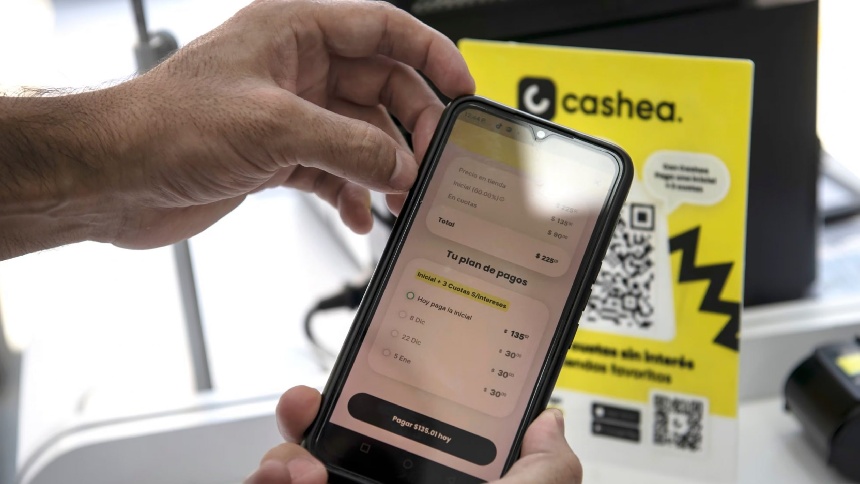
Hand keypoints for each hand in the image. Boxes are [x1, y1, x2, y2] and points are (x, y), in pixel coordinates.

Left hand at [0, 0, 473, 258]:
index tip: (463, 88)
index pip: (384, 29)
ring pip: (360, 134)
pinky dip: (351, 192)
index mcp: (295, 32)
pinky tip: (359, 215)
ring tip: (401, 197)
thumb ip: (350, 145)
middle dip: (409, 127)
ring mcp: (288, 113)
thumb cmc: (165, 126)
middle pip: (381, 88)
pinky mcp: (277, 155)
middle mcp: (296, 69)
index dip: (431, 55)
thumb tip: (401, 163)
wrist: (113, 178)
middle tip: (430, 163)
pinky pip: (334, 169)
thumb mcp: (275, 128)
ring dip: (384, 167)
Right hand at [245, 386, 581, 483]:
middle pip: (336, 445)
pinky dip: (264, 483)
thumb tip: (549, 422)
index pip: (403, 433)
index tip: (370, 373)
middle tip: (311, 404)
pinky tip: (284, 481)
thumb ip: (546, 469)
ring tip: (303, 466)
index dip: (383, 398)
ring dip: (286, 456)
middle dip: (315, 414)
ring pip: (292, 472)